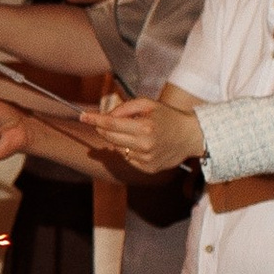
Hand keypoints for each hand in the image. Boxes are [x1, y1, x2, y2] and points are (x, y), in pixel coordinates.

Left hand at [88, 92, 203, 173]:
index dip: (94, 120)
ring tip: (136, 132)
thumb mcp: (149, 104)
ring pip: (118, 148)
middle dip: (104, 128)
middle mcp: (144, 145)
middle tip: (106, 122)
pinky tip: (144, 145)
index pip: (111, 124)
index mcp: (144, 127)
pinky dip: (130, 150)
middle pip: (110, 137)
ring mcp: (146, 159)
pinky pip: (128, 158)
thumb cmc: (168, 117)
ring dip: (120, 140)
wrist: (191, 136)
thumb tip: (107, 116)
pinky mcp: (148, 168)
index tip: (82, 117)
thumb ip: (126, 107)